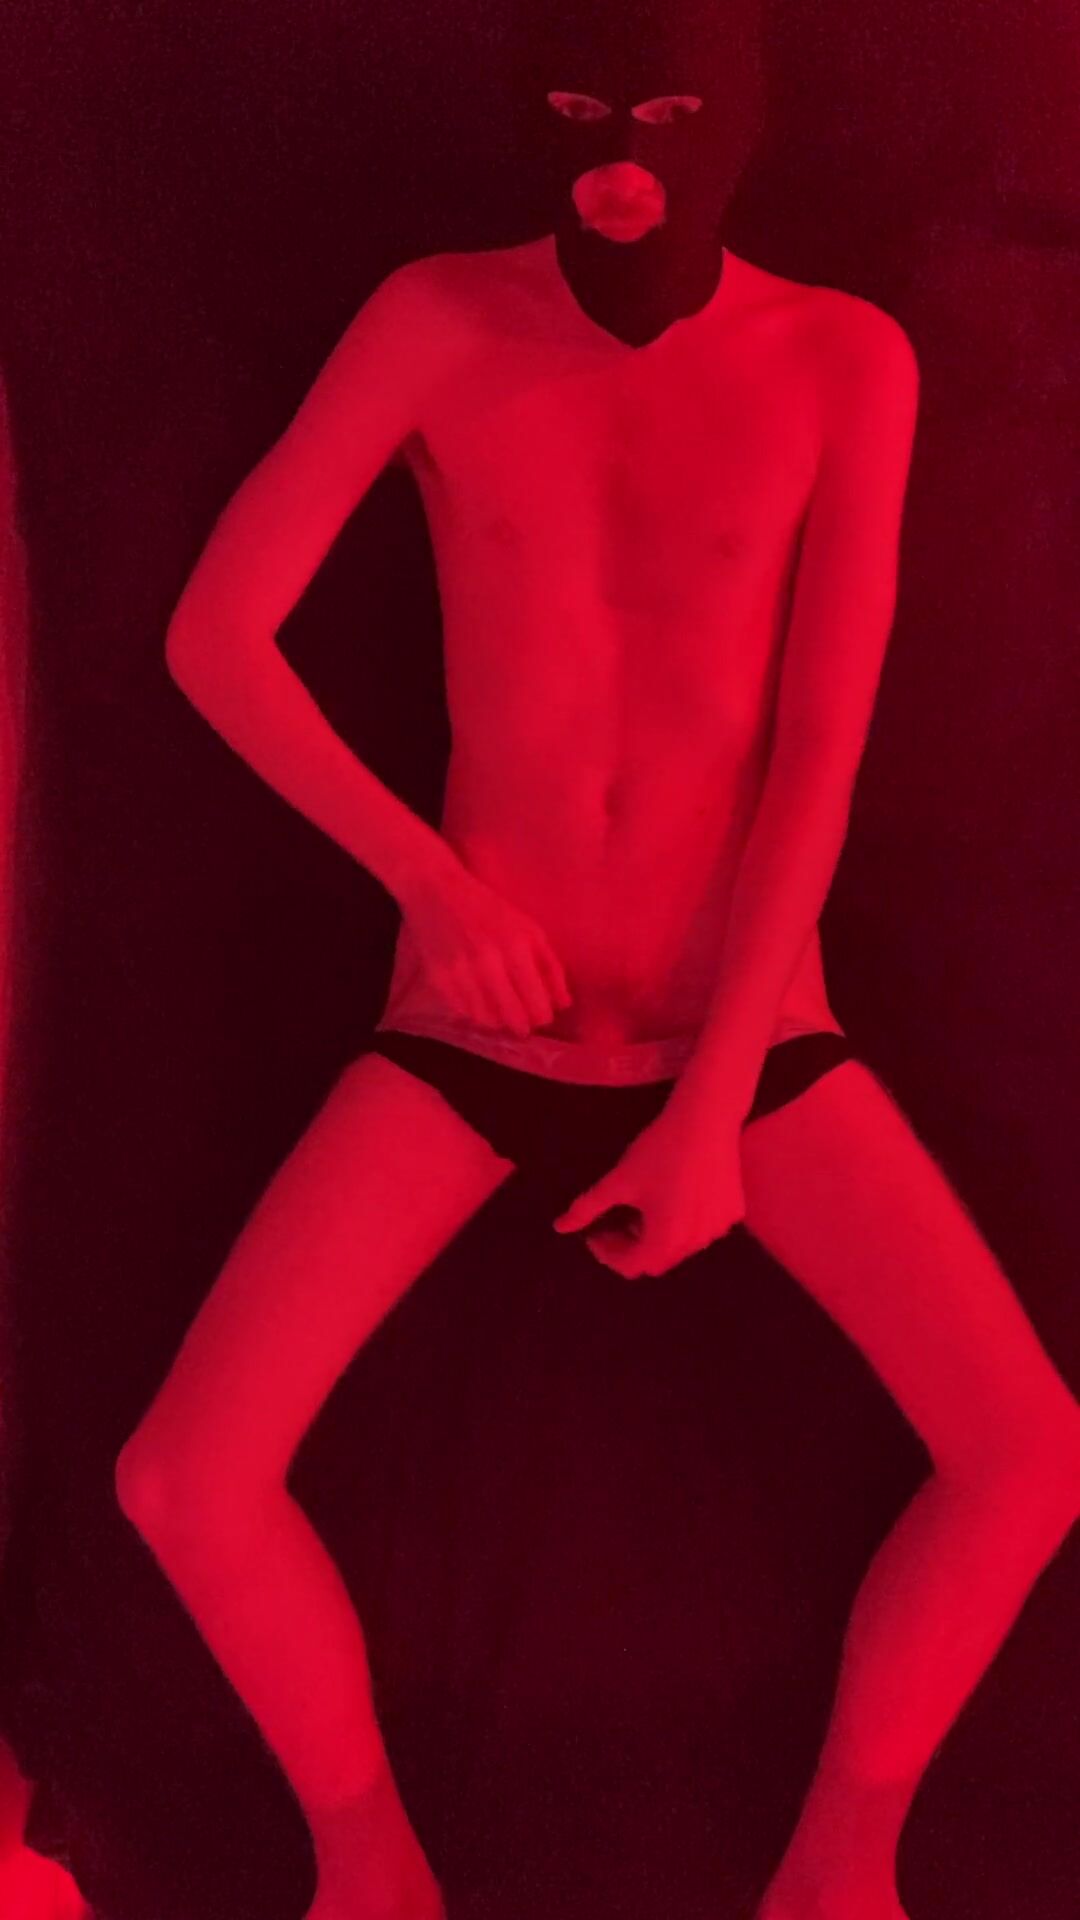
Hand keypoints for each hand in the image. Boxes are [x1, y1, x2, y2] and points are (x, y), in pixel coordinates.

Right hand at [400, 852, 572, 1037]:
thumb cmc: (490, 909)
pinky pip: (465, 1013)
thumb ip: (550, 967)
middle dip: (523, 1024)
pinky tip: (480, 1000)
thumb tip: (563, 1004)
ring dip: (499, 1020)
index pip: (538, 1006)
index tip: (542, 1013)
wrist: (437, 892)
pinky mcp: (439, 981)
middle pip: (514, 1019)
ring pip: (488, 1021)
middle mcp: (489, 965)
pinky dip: (476, 1013)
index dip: (543, 1016)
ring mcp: (461, 975)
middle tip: (523, 1019)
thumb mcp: (530, 929)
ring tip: (502, 1009)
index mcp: (518, 949)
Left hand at [552, 1093, 745, 1278]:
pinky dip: (683, 1223)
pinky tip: (674, 1195)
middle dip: (631, 1246)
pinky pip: (702, 1229)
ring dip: (657, 1236)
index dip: (606, 1252)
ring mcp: (719, 1228)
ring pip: (681, 1246)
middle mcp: (696, 1243)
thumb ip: (587, 1208)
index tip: (594, 1231)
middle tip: (616, 1221)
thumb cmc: (658, 1152)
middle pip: (656, 1260)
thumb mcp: (618, 1180)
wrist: (706, 1119)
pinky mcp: (733, 1212)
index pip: (630, 1266)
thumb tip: (560, 1228)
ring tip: (644, 1207)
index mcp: (666, 1240)